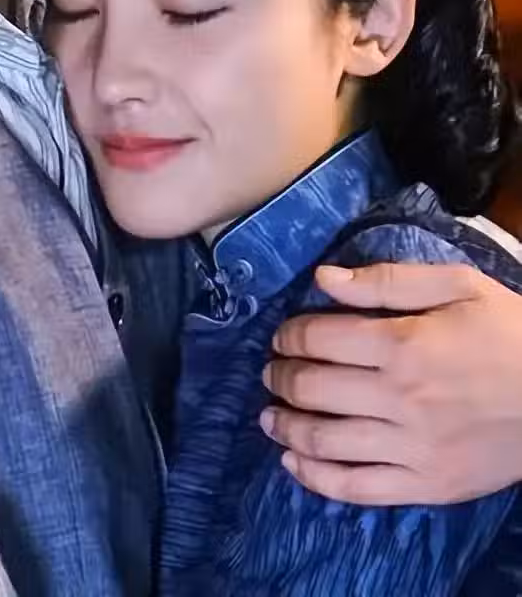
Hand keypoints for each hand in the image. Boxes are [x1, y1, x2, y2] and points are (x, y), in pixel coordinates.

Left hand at [260, 262, 521, 505]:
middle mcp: (399, 398)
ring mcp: (411, 448)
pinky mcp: (427, 485)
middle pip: (314, 388)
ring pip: (326, 441)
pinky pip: (357, 488)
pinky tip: (294, 464)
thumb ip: (386, 280)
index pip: (320, 339)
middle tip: (271, 371)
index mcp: (403, 345)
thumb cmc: (509, 332)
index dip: (290, 335)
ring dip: (286, 427)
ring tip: (269, 416)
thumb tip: (323, 278)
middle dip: (281, 377)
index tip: (283, 335)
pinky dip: (316, 478)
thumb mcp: (458, 285)